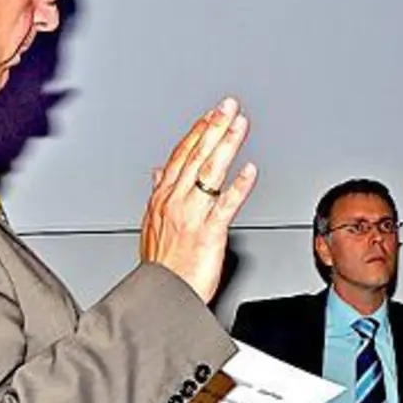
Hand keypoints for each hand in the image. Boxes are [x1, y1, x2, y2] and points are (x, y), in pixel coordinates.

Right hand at [139, 98, 257, 301]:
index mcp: (163, 199)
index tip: (212, 114)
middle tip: (229, 106)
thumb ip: (159, 193)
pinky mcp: (208, 234)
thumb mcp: (152, 224)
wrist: (163, 297)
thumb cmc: (163, 266)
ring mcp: (192, 216)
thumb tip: (158, 171)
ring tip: (240, 125)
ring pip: (209, 172)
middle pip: (196, 156)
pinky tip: (250, 170)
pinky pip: (225, 206)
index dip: (198, 132)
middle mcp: (175, 203)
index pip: (182, 156)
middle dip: (214, 128)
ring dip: (226, 145)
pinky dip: (238, 186)